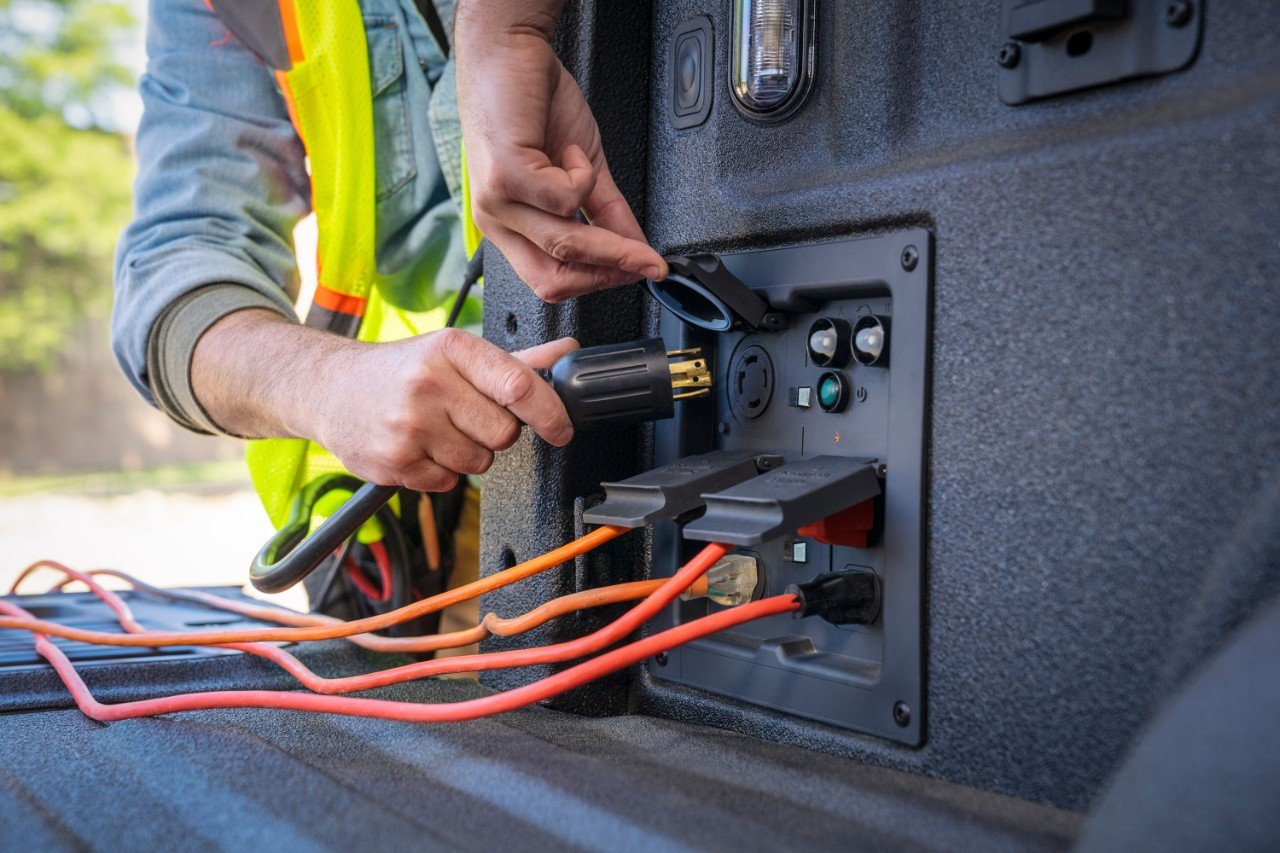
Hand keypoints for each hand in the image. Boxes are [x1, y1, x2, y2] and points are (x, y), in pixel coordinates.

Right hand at [315, 330, 579, 491]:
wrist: (329, 388)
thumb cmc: (402, 369)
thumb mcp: (456, 353)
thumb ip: (517, 360)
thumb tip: (569, 354)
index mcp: (450, 348)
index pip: (518, 385)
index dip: (549, 412)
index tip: (561, 429)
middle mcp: (428, 384)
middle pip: (504, 433)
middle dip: (495, 432)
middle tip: (467, 416)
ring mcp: (408, 426)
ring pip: (479, 462)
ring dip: (468, 453)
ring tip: (438, 429)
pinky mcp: (393, 462)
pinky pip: (448, 483)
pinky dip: (441, 471)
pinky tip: (419, 447)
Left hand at [455, 2, 667, 302]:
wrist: (508, 49)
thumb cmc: (531, 100)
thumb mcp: (580, 167)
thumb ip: (607, 213)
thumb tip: (637, 249)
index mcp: (510, 225)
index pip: (553, 280)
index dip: (600, 282)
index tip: (640, 270)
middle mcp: (497, 220)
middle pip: (554, 279)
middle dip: (608, 270)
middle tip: (643, 258)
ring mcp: (496, 202)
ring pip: (563, 243)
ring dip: (603, 228)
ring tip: (600, 182)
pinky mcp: (504, 175)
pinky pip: (564, 199)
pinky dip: (583, 175)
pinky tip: (573, 152)